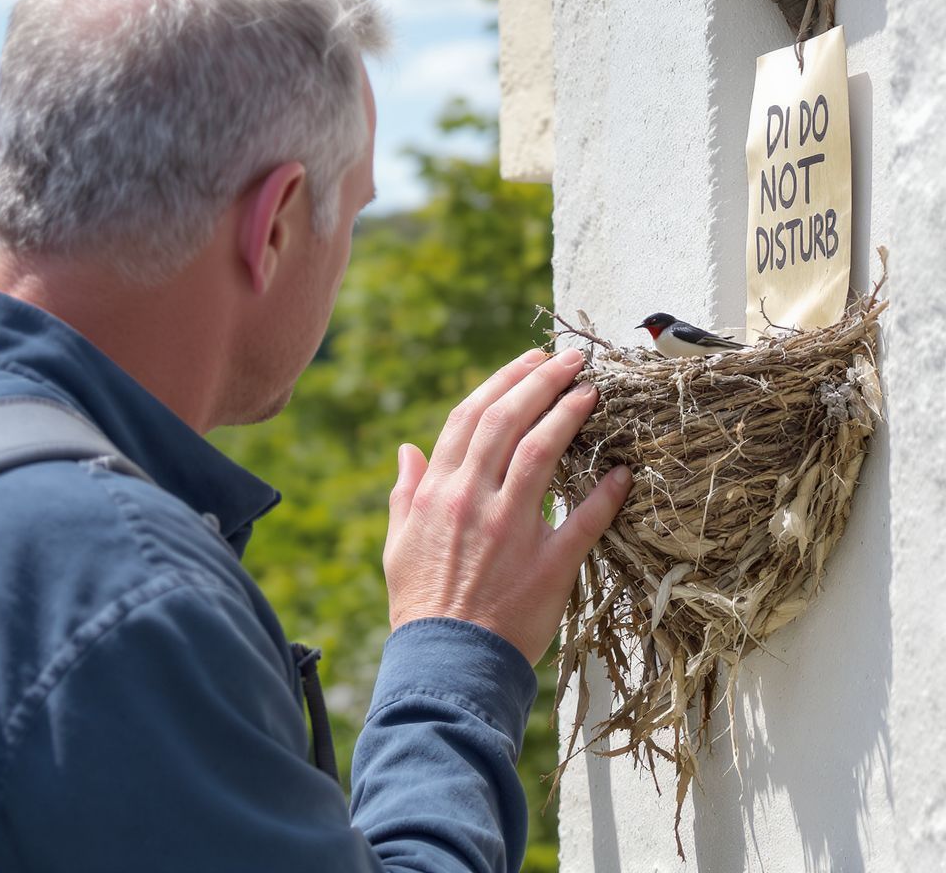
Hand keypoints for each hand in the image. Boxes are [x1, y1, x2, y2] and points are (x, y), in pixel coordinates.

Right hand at [384, 347, 630, 665]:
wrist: (445, 663)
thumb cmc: (420, 602)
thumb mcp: (398, 542)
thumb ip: (405, 491)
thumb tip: (407, 449)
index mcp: (439, 490)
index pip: (471, 417)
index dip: (502, 380)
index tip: (529, 361)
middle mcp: (472, 499)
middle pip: (508, 420)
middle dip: (541, 380)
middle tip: (570, 359)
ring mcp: (510, 530)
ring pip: (540, 453)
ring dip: (567, 414)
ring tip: (591, 390)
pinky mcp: (546, 565)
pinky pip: (582, 520)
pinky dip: (605, 494)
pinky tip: (623, 471)